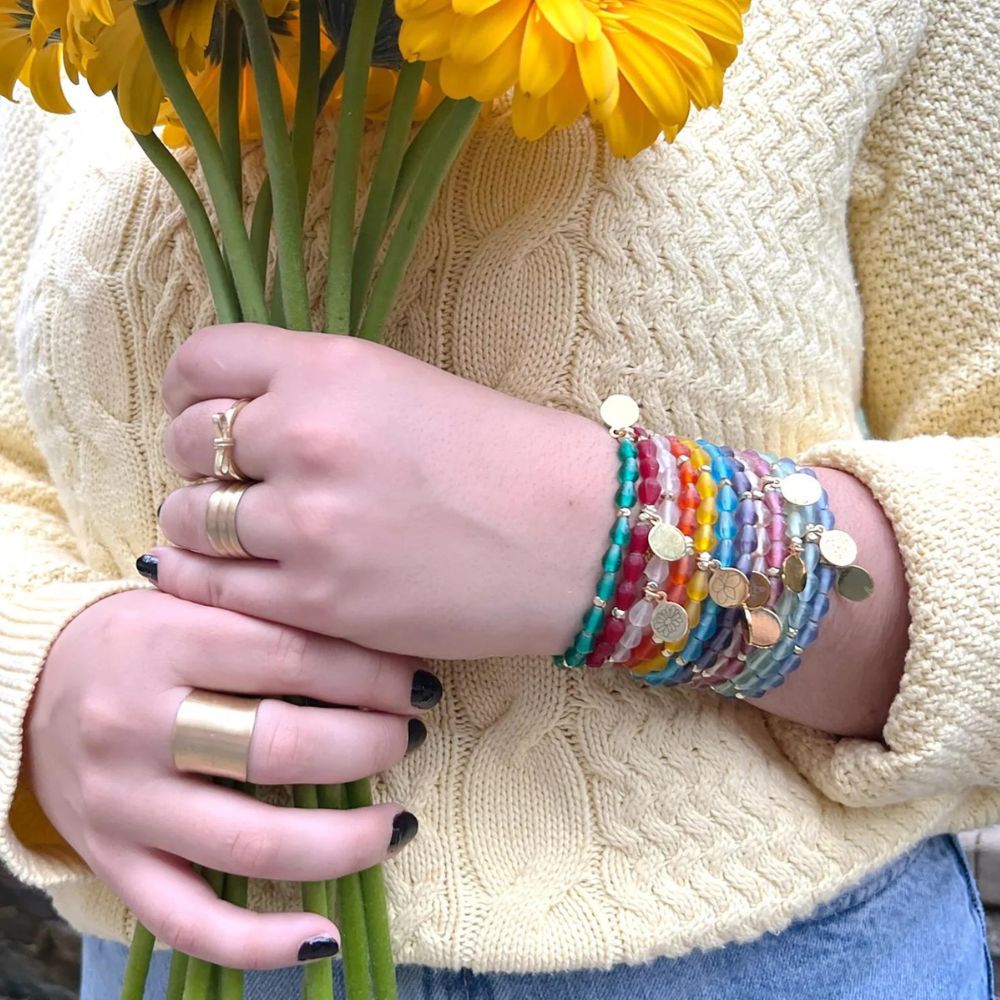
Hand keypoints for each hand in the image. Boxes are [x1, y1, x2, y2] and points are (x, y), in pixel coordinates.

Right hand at [24, 589, 434, 967]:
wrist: (32, 683)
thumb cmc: (140, 638)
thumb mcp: (195, 604)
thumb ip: (270, 617)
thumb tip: (383, 641)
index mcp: (168, 643)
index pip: (294, 658)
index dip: (374, 676)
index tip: (418, 685)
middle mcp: (139, 725)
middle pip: (280, 749)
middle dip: (368, 747)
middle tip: (409, 737)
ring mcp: (125, 804)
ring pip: (250, 841)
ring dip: (343, 842)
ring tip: (399, 824)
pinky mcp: (115, 865)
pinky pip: (189, 922)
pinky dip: (260, 943)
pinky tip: (325, 936)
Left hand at [153, 324, 618, 658]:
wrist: (572, 536)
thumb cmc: (502, 455)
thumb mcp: (402, 384)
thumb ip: (312, 389)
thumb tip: (231, 419)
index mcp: (331, 367)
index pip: (200, 362)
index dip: (191, 390)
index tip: (205, 412)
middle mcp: (307, 436)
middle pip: (184, 440)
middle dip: (196, 458)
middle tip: (230, 478)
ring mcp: (307, 524)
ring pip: (186, 517)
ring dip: (199, 522)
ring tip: (237, 530)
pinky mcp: (317, 601)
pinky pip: (209, 585)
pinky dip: (201, 577)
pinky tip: (224, 573)